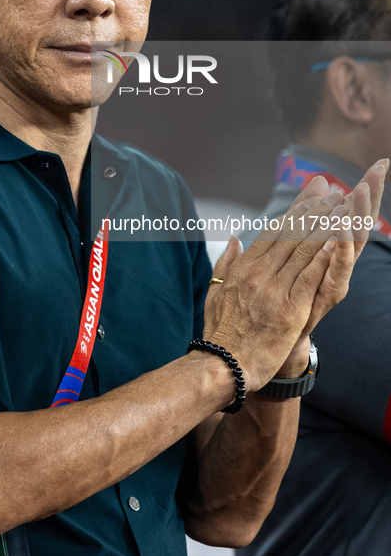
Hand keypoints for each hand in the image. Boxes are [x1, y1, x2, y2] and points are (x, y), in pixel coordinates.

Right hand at [202, 158, 387, 391]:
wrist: (221, 364)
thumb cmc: (220, 332)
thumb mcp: (215, 291)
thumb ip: (226, 263)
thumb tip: (234, 239)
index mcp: (243, 268)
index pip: (273, 231)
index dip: (294, 209)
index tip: (310, 192)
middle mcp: (259, 273)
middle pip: (291, 234)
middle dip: (313, 210)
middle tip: (332, 190)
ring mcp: (274, 290)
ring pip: (303, 250)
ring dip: (324, 226)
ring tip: (341, 207)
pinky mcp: (289, 309)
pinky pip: (309, 277)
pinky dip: (323, 258)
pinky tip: (335, 240)